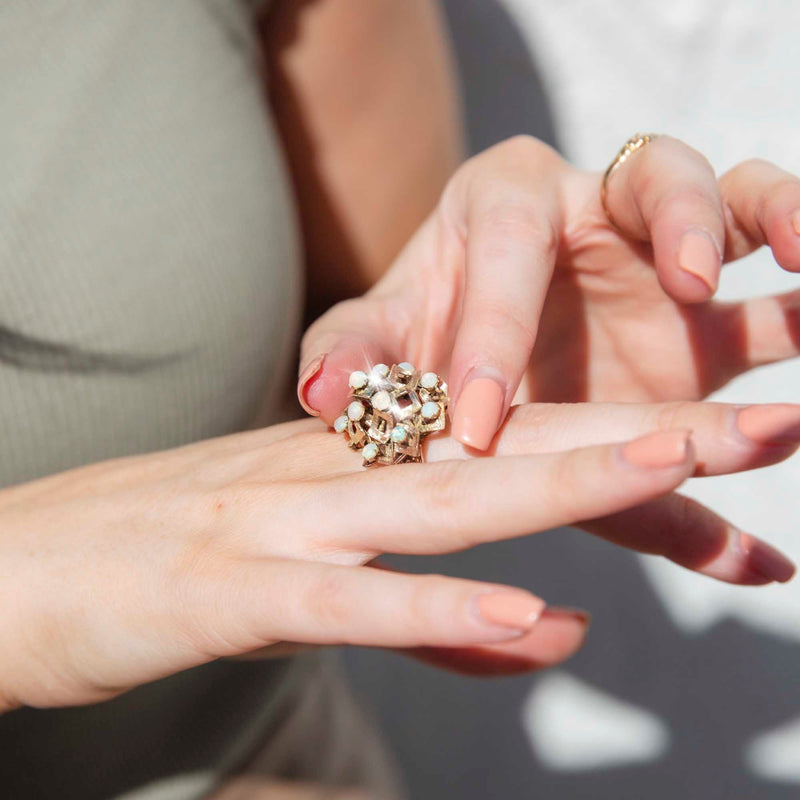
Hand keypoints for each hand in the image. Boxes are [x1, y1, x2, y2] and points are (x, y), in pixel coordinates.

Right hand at [0, 399, 794, 707]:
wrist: (22, 562)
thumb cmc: (167, 564)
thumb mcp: (308, 572)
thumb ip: (424, 598)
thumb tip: (532, 631)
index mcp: (357, 466)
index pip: (515, 439)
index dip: (628, 432)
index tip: (728, 428)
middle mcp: (337, 475)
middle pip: (512, 450)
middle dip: (644, 437)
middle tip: (762, 419)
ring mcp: (288, 525)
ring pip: (448, 500)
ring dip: (567, 483)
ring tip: (679, 461)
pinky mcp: (235, 588)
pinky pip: (355, 599)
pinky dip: (443, 612)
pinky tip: (529, 624)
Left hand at [298, 135, 799, 448]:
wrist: (484, 368)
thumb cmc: (431, 340)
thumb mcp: (392, 347)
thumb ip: (361, 359)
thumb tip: (321, 392)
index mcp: (500, 204)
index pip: (507, 244)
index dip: (493, 328)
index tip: (480, 424)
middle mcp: (591, 207)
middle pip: (649, 177)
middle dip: (672, 224)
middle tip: (684, 282)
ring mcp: (658, 252)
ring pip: (736, 202)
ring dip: (780, 221)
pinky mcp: (704, 308)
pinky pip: (772, 283)